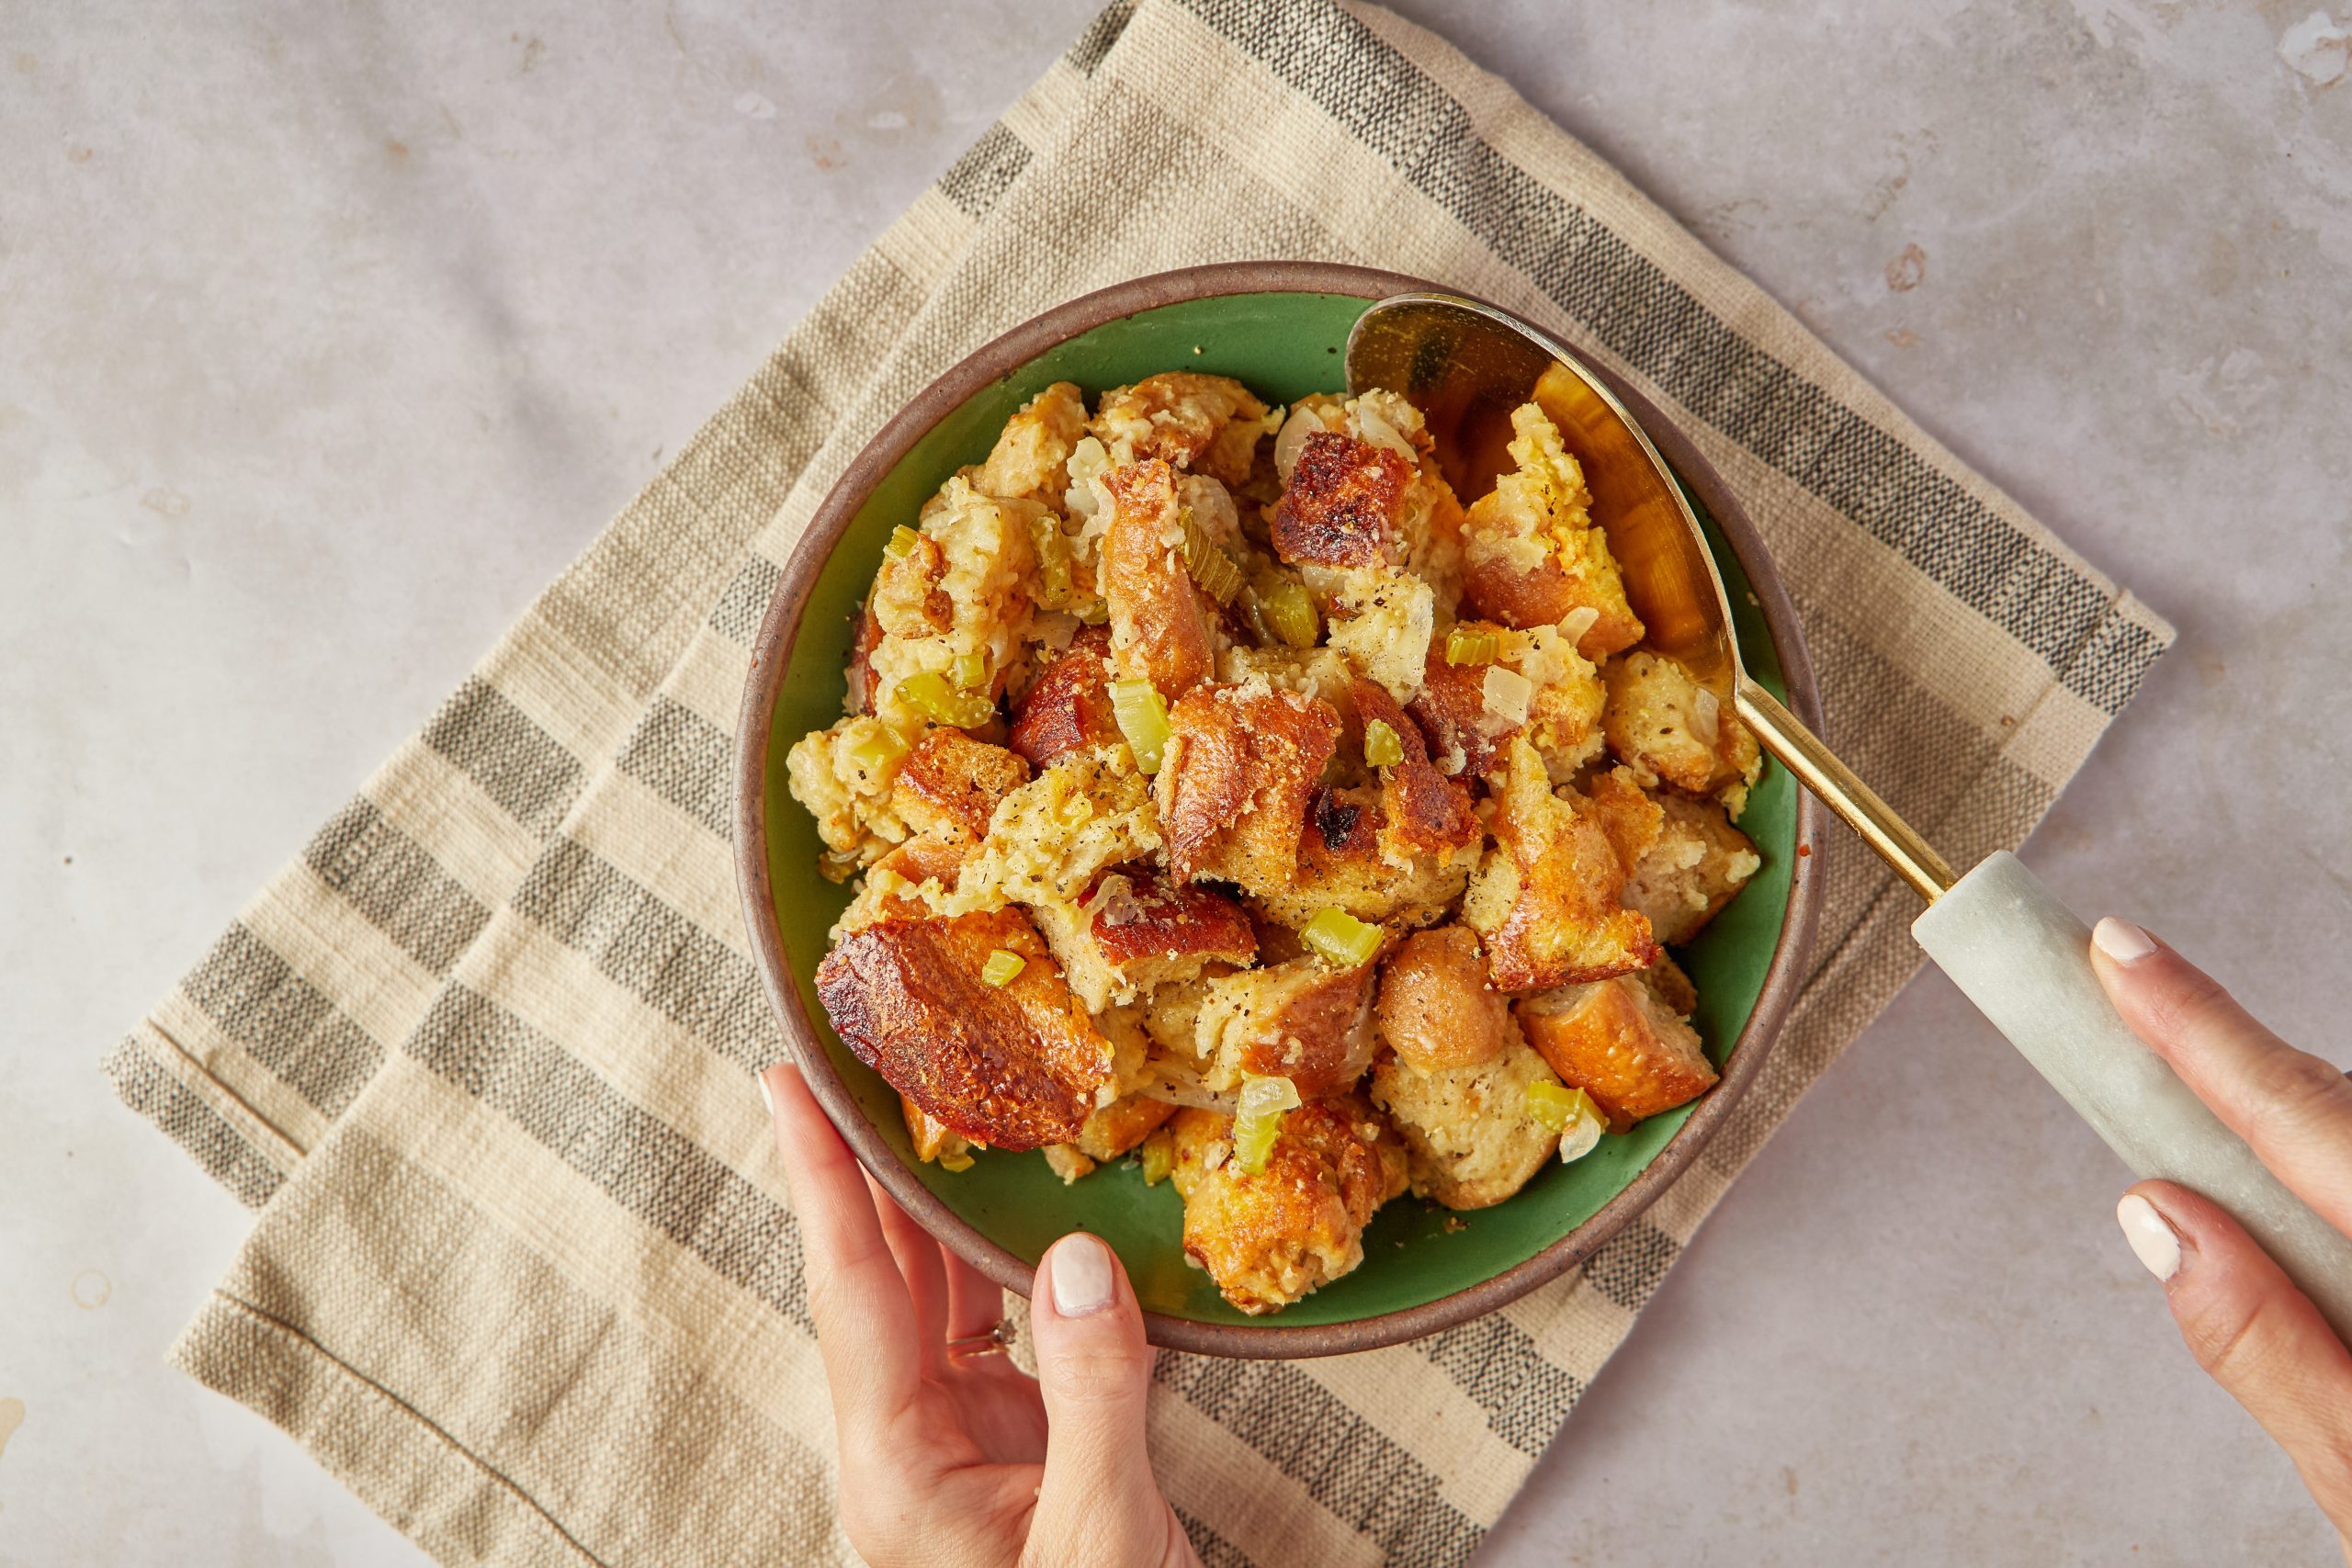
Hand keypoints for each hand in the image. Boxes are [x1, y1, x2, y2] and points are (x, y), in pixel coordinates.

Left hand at [759, 1064, 1201, 1567]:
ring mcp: (959, 1448)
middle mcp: (910, 1446)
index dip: (821, 1179)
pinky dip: (1008, 1262)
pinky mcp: (1016, 1449)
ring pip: (935, 1298)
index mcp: (899, 1468)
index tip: (787, 1083)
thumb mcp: (1100, 1536)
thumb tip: (1077, 1259)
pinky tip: (1027, 1209)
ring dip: (936, 1204)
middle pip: (879, 1278)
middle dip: (864, 1166)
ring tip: (938, 1103)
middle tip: (857, 1058)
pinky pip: (997, 1332)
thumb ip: (1092, 1394)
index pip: (853, 1290)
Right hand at [2091, 918, 2351, 1559]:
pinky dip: (2346, 1211)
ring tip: (2229, 1202)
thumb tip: (2161, 1216)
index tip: (2120, 955)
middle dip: (2239, 1079)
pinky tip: (2321, 1255)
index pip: (2314, 1126)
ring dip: (2307, 1161)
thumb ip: (2268, 1346)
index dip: (2203, 1032)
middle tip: (2127, 1010)